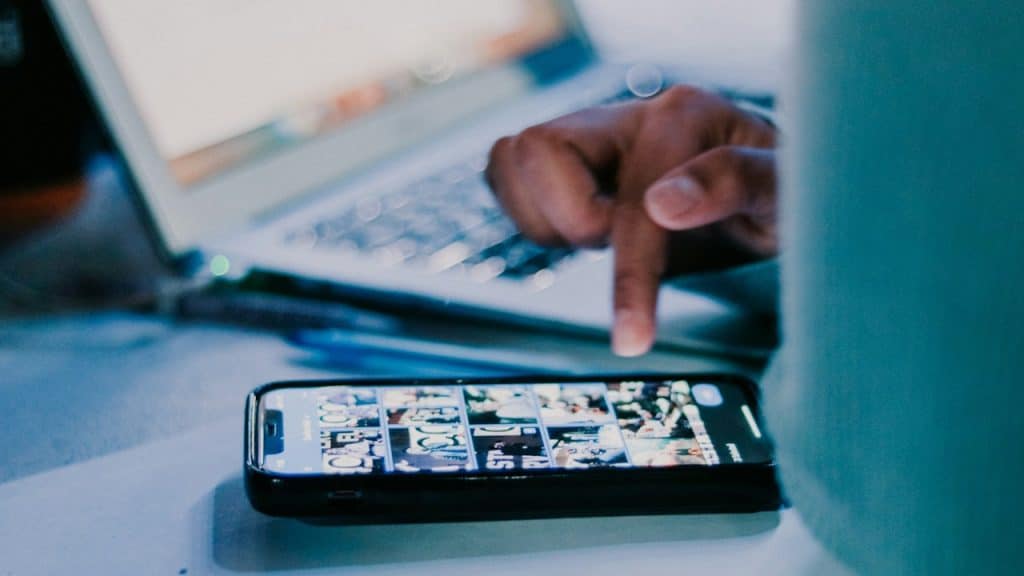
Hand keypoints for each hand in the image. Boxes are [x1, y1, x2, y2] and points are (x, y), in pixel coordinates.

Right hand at [486, 86, 778, 355]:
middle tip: (616, 244)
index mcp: (685, 116)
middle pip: (537, 149)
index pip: (632, 200)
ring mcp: (595, 130)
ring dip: (547, 220)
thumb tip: (665, 203)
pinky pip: (508, 173)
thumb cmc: (784, 193)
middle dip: (570, 220)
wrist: (767, 188)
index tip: (632, 339)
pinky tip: (580, 230)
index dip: (629, 274)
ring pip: (512, 160)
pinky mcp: (570, 154)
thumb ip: (738, 182)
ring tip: (605, 236)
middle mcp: (631, 113)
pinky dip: (530, 214)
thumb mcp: (787, 194)